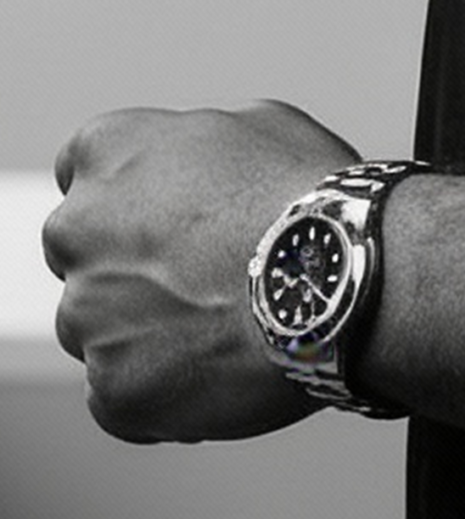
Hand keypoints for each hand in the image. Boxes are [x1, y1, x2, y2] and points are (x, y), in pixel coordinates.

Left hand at [44, 98, 358, 442]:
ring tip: (219, 329)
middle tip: (192, 277)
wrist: (335, 281)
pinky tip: (214, 370)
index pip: (81, 171)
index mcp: (107, 151)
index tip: (159, 215)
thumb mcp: (257, 123)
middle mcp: (76, 229)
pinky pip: (118, 395)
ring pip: (99, 329)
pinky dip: (157, 390)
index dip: (127, 196)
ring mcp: (87, 316)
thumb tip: (199, 170)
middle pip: (83, 254)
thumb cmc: (304, 196)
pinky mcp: (111, 391)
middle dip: (124, 265)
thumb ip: (198, 145)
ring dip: (142, 331)